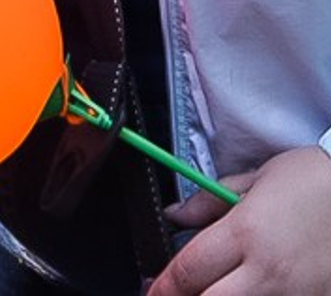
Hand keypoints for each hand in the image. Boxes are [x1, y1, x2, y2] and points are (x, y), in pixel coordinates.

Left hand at [154, 146, 330, 294]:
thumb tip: (174, 217)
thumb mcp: (255, 179)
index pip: (188, 271)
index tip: (150, 290)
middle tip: (179, 291)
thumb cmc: (312, 182)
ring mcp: (296, 295)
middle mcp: (269, 271)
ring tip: (217, 284)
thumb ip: (209, 203)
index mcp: (245, 233)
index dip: (162, 287)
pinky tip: (248, 288)